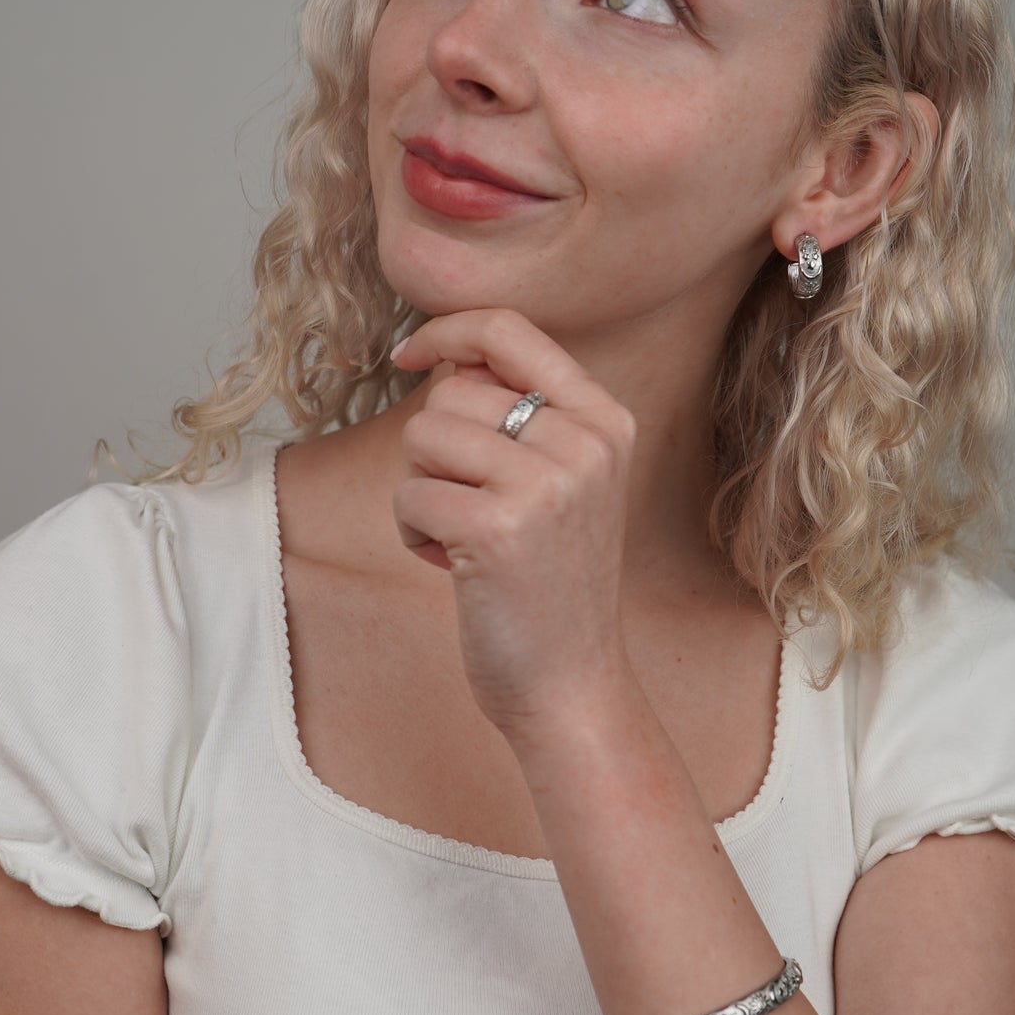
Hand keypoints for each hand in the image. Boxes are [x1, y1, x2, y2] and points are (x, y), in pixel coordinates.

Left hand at [388, 308, 637, 746]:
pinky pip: (410, 494)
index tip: (408, 355)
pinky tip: (452, 565)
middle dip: (434, 448)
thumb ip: (518, 414)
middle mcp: (586, 443)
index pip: (511, 330)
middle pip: (453, 390)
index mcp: (606, 421)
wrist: (571, 685)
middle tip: (468, 505)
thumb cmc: (546, 583)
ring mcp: (547, 485)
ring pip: (424, 436)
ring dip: (420, 490)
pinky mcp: (498, 529)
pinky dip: (413, 532)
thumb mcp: (559, 482)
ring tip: (460, 536)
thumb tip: (443, 352)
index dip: (447, 331)